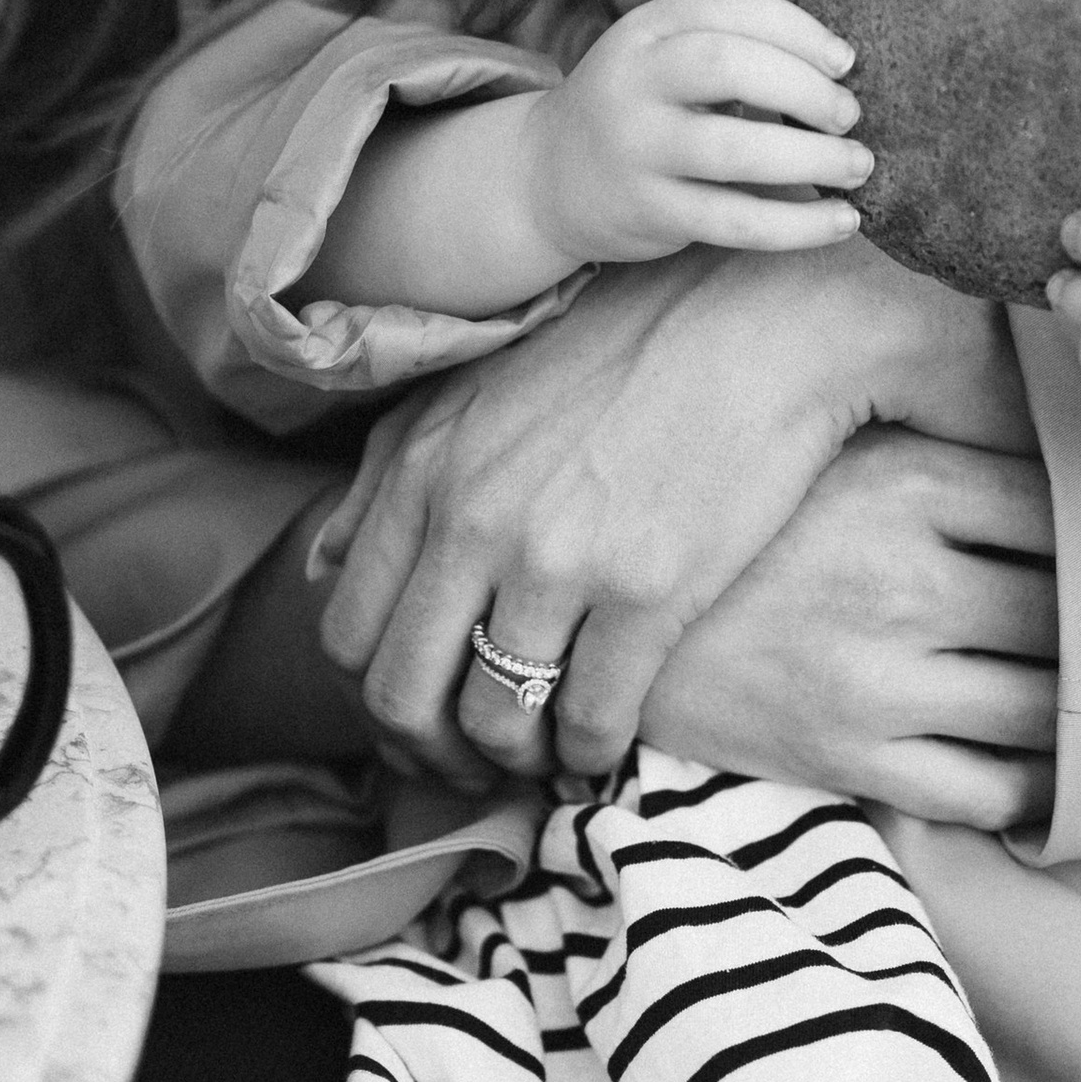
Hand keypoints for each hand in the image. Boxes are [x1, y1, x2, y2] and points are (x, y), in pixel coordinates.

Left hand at [316, 231, 1017, 781]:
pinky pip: (588, 720)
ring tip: (542, 752)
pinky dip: (587, 753)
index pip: (346, 630)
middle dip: (429, 752)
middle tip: (471, 765)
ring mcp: (558, 557)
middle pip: (401, 694)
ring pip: (493, 721)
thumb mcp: (474, 390)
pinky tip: (604, 740)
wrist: (760, 316)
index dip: (376, 699)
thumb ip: (386, 475)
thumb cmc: (620, 348)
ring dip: (513, 759)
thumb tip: (320, 566)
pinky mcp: (647, 591)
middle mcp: (472, 516)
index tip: (420, 717)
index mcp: (422, 466)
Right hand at [518, 0, 868, 264]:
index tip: (844, 59)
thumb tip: (841, 71)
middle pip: (727, 64)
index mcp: (644, 29)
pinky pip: (735, 221)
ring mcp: (636, 149)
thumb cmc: (637, 108)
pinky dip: (798, 224)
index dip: (796, 27)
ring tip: (859, 165)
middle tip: (849, 114)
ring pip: (734, 150)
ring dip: (813, 159)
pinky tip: (841, 221)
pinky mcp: (648, 212)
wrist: (548, 177)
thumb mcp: (661, 57)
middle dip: (806, 87)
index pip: (726, 5)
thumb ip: (730, 48)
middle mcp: (632, 82)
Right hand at [642, 424, 1059, 827]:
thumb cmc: (740, 523)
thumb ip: (942, 436)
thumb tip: (1061, 432)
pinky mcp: (851, 757)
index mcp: (902, 481)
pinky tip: (1036, 765)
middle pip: (1069, 614)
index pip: (1059, 508)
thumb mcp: (836, 450)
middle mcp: (901, 578)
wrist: (612, 622)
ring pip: (1045, 710)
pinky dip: (1032, 787)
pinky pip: (991, 790)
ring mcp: (878, 677)